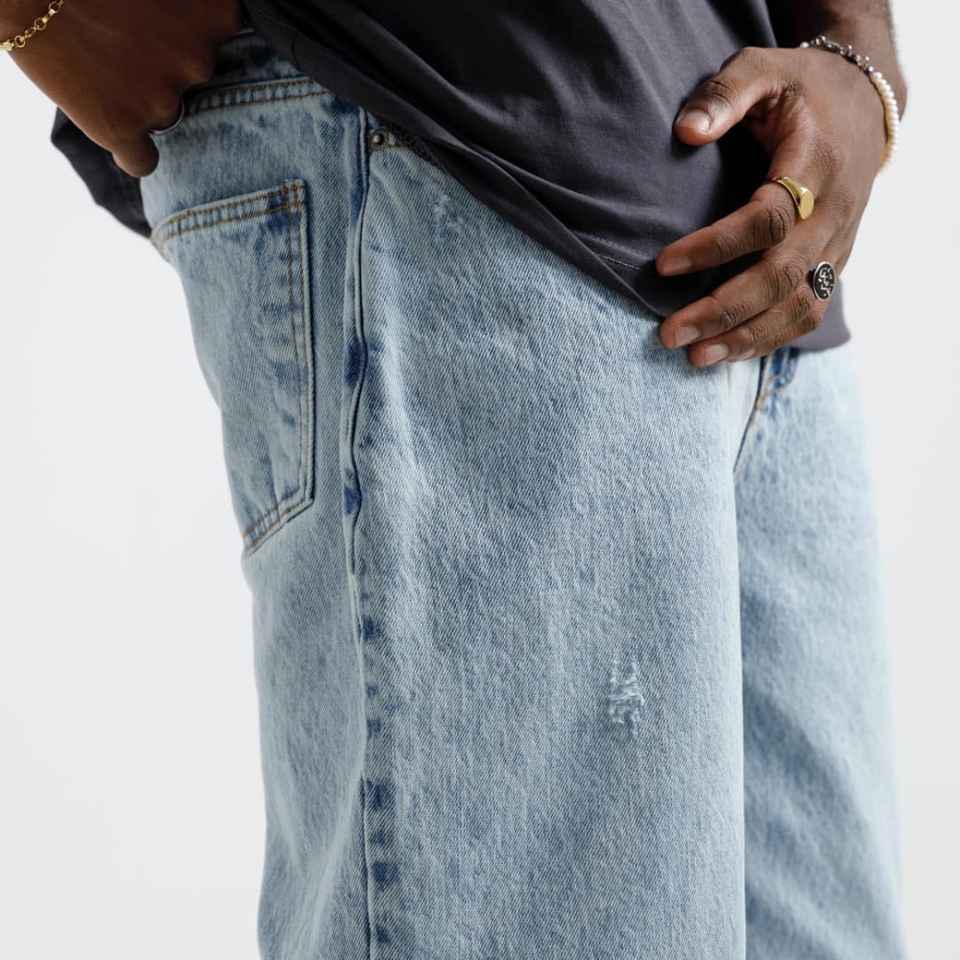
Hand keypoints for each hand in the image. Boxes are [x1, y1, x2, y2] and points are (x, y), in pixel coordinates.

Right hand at [6, 0, 242, 176]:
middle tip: (121, 36)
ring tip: (98, 60)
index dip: (190, 31)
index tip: (164, 21)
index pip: (225, 35)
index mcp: (216, 15)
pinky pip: (142, 161)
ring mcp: (164, 99)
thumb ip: (191, 5)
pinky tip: (111, 126)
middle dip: (163, 65)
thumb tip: (222, 22)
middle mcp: (199, 62)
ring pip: (165, 114)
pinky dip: (130, 151)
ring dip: (140, 97)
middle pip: (193, 80)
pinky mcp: (124, 129)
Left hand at [656, 41, 904, 364]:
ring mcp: (839, 242)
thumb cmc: (800, 90)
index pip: (768, 219)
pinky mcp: (835, 262)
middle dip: (723, 310)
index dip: (715, 247)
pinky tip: (727, 352)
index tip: (663, 265)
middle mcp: (834, 212)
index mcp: (815, 164)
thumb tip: (685, 131)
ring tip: (695, 358)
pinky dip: (770, 339)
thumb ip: (725, 95)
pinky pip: (809, 311)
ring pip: (801, 306)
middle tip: (669, 334)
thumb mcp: (763, 70)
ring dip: (747, 338)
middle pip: (782, 276)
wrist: (863, 105)